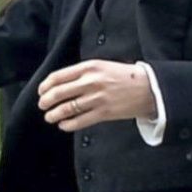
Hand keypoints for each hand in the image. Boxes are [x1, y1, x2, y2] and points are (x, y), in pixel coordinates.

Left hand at [37, 60, 153, 131]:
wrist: (150, 87)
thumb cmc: (124, 76)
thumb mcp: (102, 66)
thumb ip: (82, 73)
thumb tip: (59, 84)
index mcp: (89, 67)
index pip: (58, 77)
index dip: (45, 86)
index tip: (41, 92)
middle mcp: (91, 81)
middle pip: (58, 93)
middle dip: (45, 101)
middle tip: (42, 106)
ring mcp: (98, 98)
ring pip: (67, 108)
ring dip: (54, 114)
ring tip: (49, 117)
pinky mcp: (105, 113)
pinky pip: (80, 121)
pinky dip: (67, 124)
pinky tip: (63, 125)